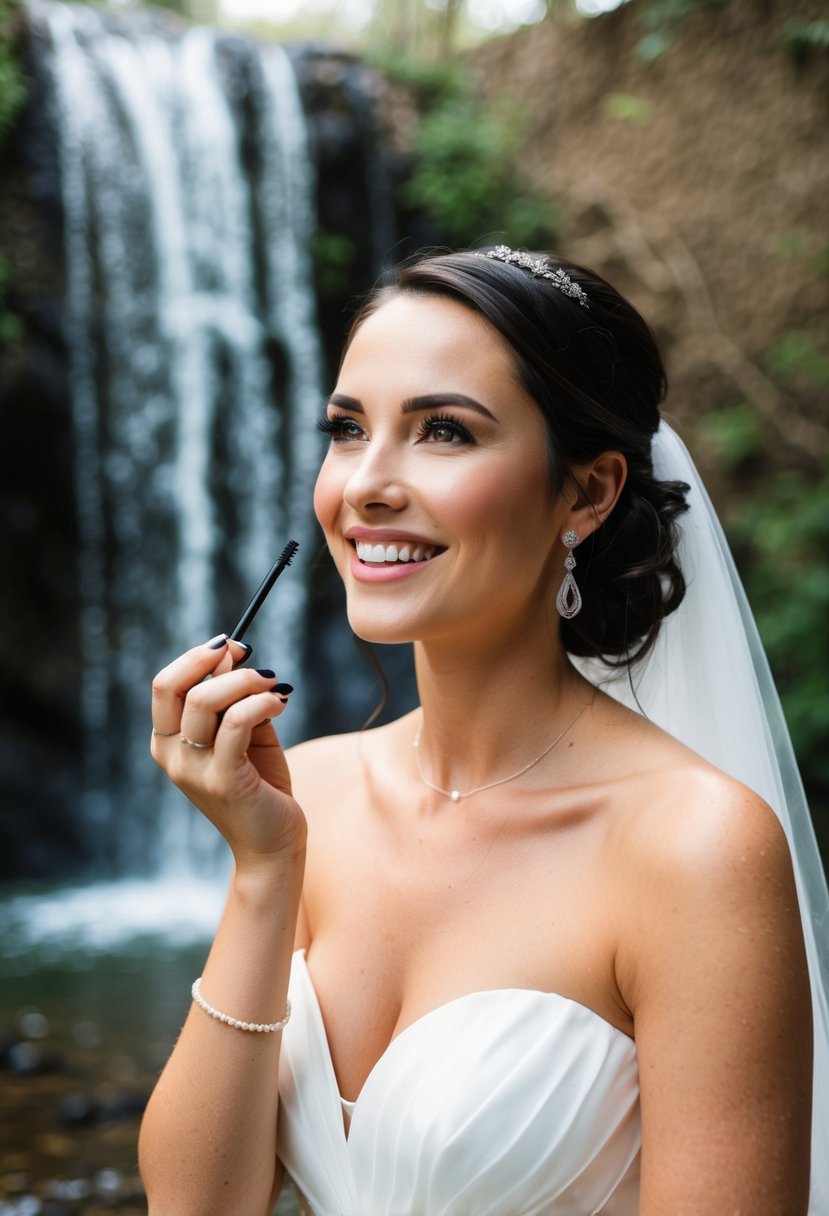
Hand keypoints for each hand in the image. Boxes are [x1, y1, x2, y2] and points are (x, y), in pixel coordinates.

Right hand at [150, 635, 305, 864]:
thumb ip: (232, 697)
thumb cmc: (259, 784)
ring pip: (205, 701)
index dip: (196, 657)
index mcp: (168, 742)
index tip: (231, 645)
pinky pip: (236, 723)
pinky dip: (261, 703)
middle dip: (214, 661)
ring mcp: (194, 771)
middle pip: (175, 687)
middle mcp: (172, 756)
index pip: (164, 685)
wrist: (271, 843)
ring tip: (273, 685)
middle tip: (252, 657)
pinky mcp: (223, 781)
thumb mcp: (243, 733)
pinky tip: (280, 703)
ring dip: (245, 681)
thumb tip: (229, 649)